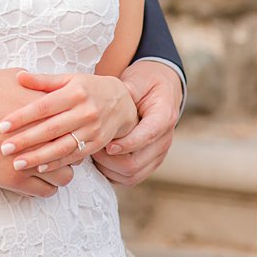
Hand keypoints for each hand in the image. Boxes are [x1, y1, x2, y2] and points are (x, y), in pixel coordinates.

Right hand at [0, 68, 74, 196]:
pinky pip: (46, 191)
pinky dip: (44, 186)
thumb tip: (45, 86)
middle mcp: (44, 138)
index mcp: (45, 112)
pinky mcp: (15, 180)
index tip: (65, 129)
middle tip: (58, 148)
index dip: (71, 128)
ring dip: (58, 171)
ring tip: (48, 166)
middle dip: (69, 150)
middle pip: (75, 151)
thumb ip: (35, 84)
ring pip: (65, 176)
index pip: (74, 126)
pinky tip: (35, 177)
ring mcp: (30, 161)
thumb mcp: (11, 78)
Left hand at [0, 71, 137, 174]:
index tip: (2, 125)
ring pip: (62, 146)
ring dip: (38, 157)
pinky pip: (73, 156)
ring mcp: (92, 129)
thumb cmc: (88, 88)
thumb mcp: (69, 79)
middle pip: (51, 128)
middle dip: (26, 140)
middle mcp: (86, 111)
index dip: (22, 116)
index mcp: (75, 92)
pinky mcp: (97, 144)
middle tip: (4, 148)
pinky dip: (56, 163)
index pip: (44, 106)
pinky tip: (39, 168)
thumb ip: (43, 81)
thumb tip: (18, 77)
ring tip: (17, 163)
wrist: (121, 102)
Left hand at [92, 60, 181, 186]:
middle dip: (109, 160)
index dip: (126, 144)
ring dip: (109, 169)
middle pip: (136, 163)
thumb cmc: (148, 81)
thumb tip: (110, 101)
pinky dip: (113, 173)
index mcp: (164, 117)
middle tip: (92, 147)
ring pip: (132, 175)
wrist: (162, 87)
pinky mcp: (149, 162)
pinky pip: (130, 178)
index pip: (147, 136)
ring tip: (94, 153)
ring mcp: (158, 154)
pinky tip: (100, 160)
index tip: (107, 145)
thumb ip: (127, 91)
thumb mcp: (138, 78)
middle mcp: (164, 140)